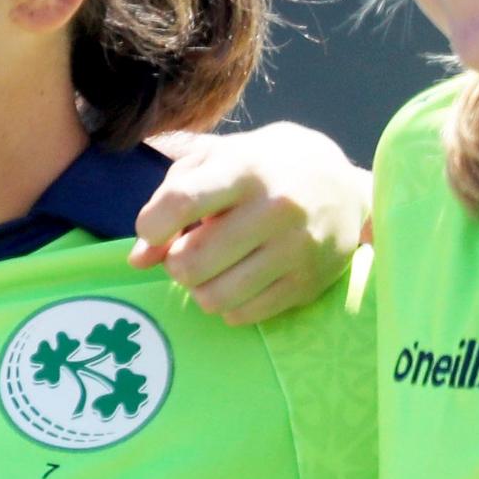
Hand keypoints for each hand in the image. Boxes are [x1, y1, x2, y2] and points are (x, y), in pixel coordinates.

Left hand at [131, 122, 370, 325]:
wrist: (340, 184)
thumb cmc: (260, 168)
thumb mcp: (212, 164)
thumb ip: (166, 201)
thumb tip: (138, 259)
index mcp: (246, 170)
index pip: (179, 203)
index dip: (151, 225)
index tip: (154, 228)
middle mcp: (277, 209)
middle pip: (190, 263)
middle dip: (174, 262)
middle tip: (188, 249)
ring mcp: (297, 250)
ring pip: (213, 298)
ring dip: (199, 288)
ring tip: (213, 266)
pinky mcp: (308, 284)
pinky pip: (242, 315)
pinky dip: (228, 304)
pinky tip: (238, 279)